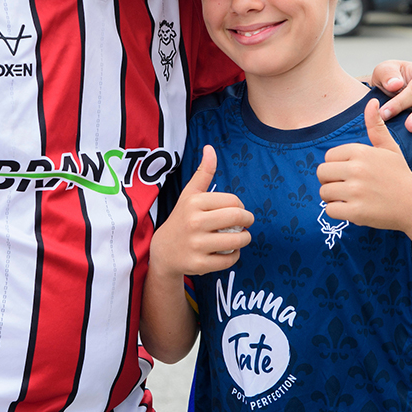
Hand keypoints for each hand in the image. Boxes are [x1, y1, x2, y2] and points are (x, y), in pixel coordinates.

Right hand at [150, 146, 253, 277]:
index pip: (233, 201)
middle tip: (245, 224)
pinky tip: (229, 251)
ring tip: (241, 237)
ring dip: (245, 239)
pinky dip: (235, 255)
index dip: (241, 206)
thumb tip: (210, 148)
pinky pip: (230, 259)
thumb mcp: (190, 194)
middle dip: (248, 221)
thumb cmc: (182, 218)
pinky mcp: (200, 264)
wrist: (163, 251)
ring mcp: (197, 244)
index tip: (237, 210)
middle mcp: (195, 222)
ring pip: (237, 240)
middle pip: (238, 218)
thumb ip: (203, 172)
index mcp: (194, 202)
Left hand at [317, 99, 411, 231]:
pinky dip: (338, 212)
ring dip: (333, 198)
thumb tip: (371, 101)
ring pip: (324, 193)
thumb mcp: (389, 148)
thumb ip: (376, 126)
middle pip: (321, 173)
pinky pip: (330, 211)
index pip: (328, 157)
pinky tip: (352, 210)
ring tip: (351, 198)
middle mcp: (356, 169)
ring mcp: (356, 191)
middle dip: (330, 181)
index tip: (351, 173)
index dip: (336, 166)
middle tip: (347, 187)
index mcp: (360, 151)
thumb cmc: (400, 175)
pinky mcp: (356, 212)